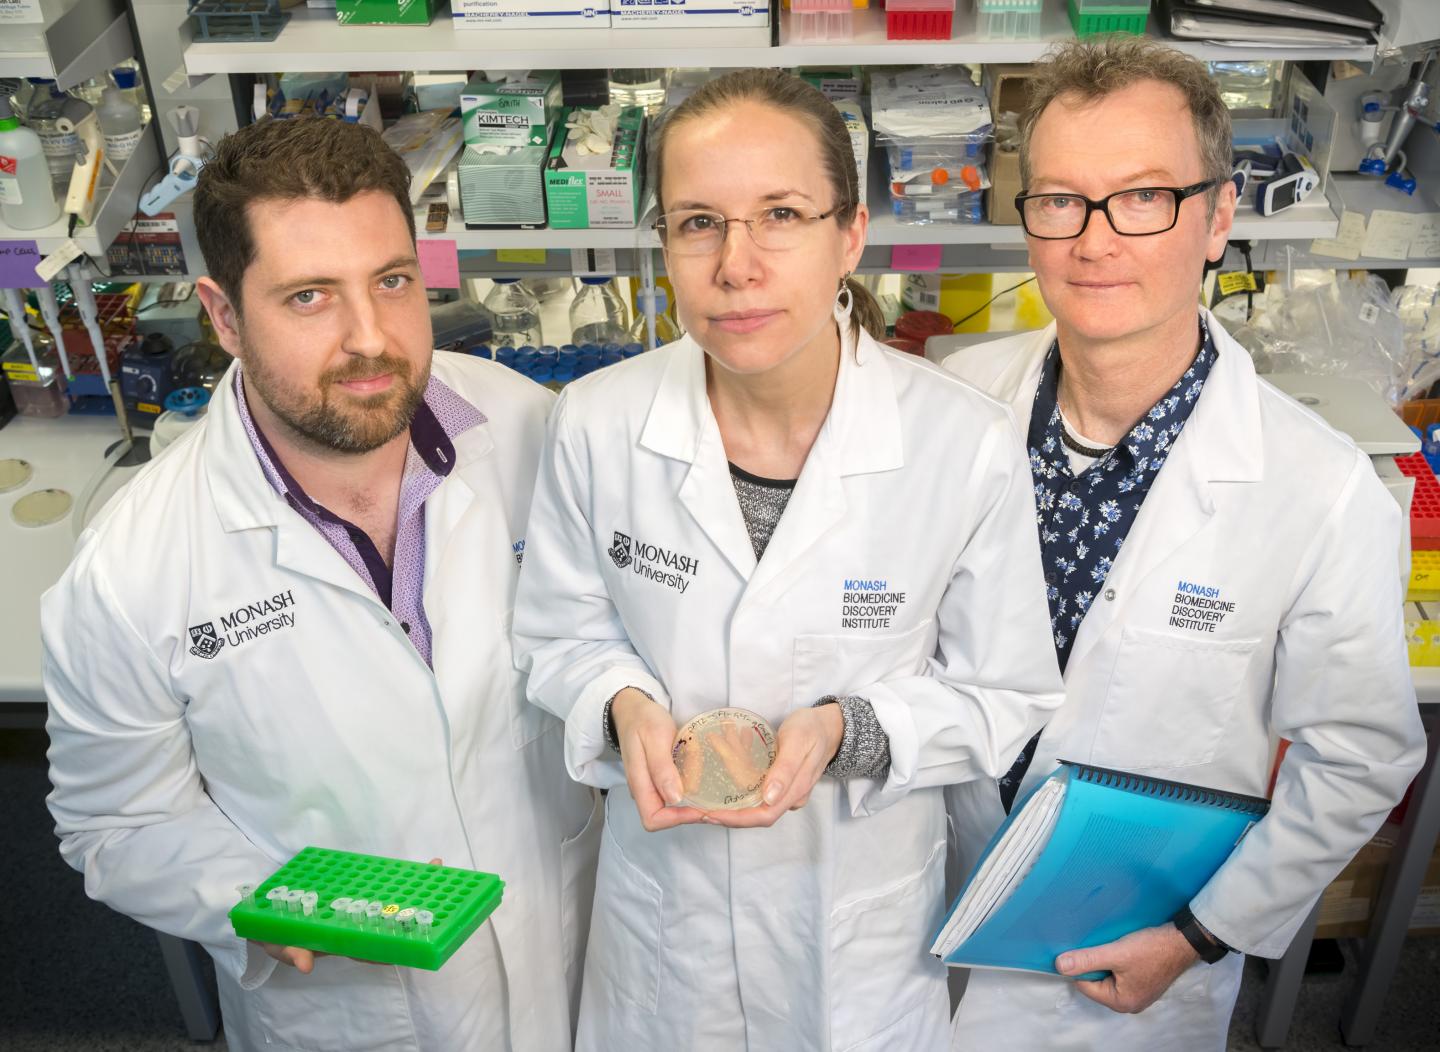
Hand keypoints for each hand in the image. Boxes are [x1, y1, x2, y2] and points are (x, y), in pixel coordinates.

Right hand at [254, 858, 442, 972]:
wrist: (267, 912)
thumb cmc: (275, 934)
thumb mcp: (279, 945)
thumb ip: (291, 953)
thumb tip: (306, 966)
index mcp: (342, 944)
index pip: (373, 951)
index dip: (395, 948)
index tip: (416, 942)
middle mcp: (356, 929)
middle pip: (391, 927)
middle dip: (416, 917)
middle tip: (442, 904)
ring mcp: (359, 911)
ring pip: (393, 906)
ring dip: (418, 892)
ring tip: (439, 873)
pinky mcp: (358, 894)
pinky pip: (385, 887)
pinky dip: (407, 878)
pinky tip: (429, 865)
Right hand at [612, 688, 706, 831]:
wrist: (633, 709)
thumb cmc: (644, 720)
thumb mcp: (656, 737)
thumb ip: (662, 768)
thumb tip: (674, 799)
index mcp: (639, 783)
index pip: (653, 819)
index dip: (677, 819)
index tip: (700, 808)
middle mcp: (644, 789)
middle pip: (664, 817)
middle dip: (690, 813)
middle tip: (714, 803)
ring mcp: (651, 784)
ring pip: (672, 805)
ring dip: (693, 800)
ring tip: (712, 788)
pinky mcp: (659, 778)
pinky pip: (676, 790)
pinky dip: (691, 788)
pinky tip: (704, 778)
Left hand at [703, 704, 843, 828]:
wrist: (829, 726)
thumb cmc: (812, 729)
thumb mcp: (798, 741)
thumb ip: (785, 769)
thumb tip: (769, 799)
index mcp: (796, 790)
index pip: (763, 816)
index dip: (736, 819)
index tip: (710, 814)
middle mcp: (791, 798)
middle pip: (756, 816)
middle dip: (727, 817)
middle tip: (699, 811)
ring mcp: (786, 793)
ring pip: (755, 806)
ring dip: (730, 807)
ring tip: (703, 802)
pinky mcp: (781, 785)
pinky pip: (757, 794)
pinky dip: (738, 793)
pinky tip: (721, 786)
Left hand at [1056, 923, 1201, 1013]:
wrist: (1182, 940)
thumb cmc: (1152, 949)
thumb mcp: (1116, 953)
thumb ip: (1088, 960)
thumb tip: (1060, 965)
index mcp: (1121, 1002)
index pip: (1085, 985)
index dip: (1079, 966)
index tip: (1078, 948)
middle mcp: (1129, 1002)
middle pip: (1096, 982)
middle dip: (1093, 964)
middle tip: (1097, 945)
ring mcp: (1137, 992)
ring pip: (1108, 975)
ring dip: (1105, 960)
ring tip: (1110, 945)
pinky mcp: (1142, 981)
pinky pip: (1119, 972)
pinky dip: (1116, 960)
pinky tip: (1119, 947)